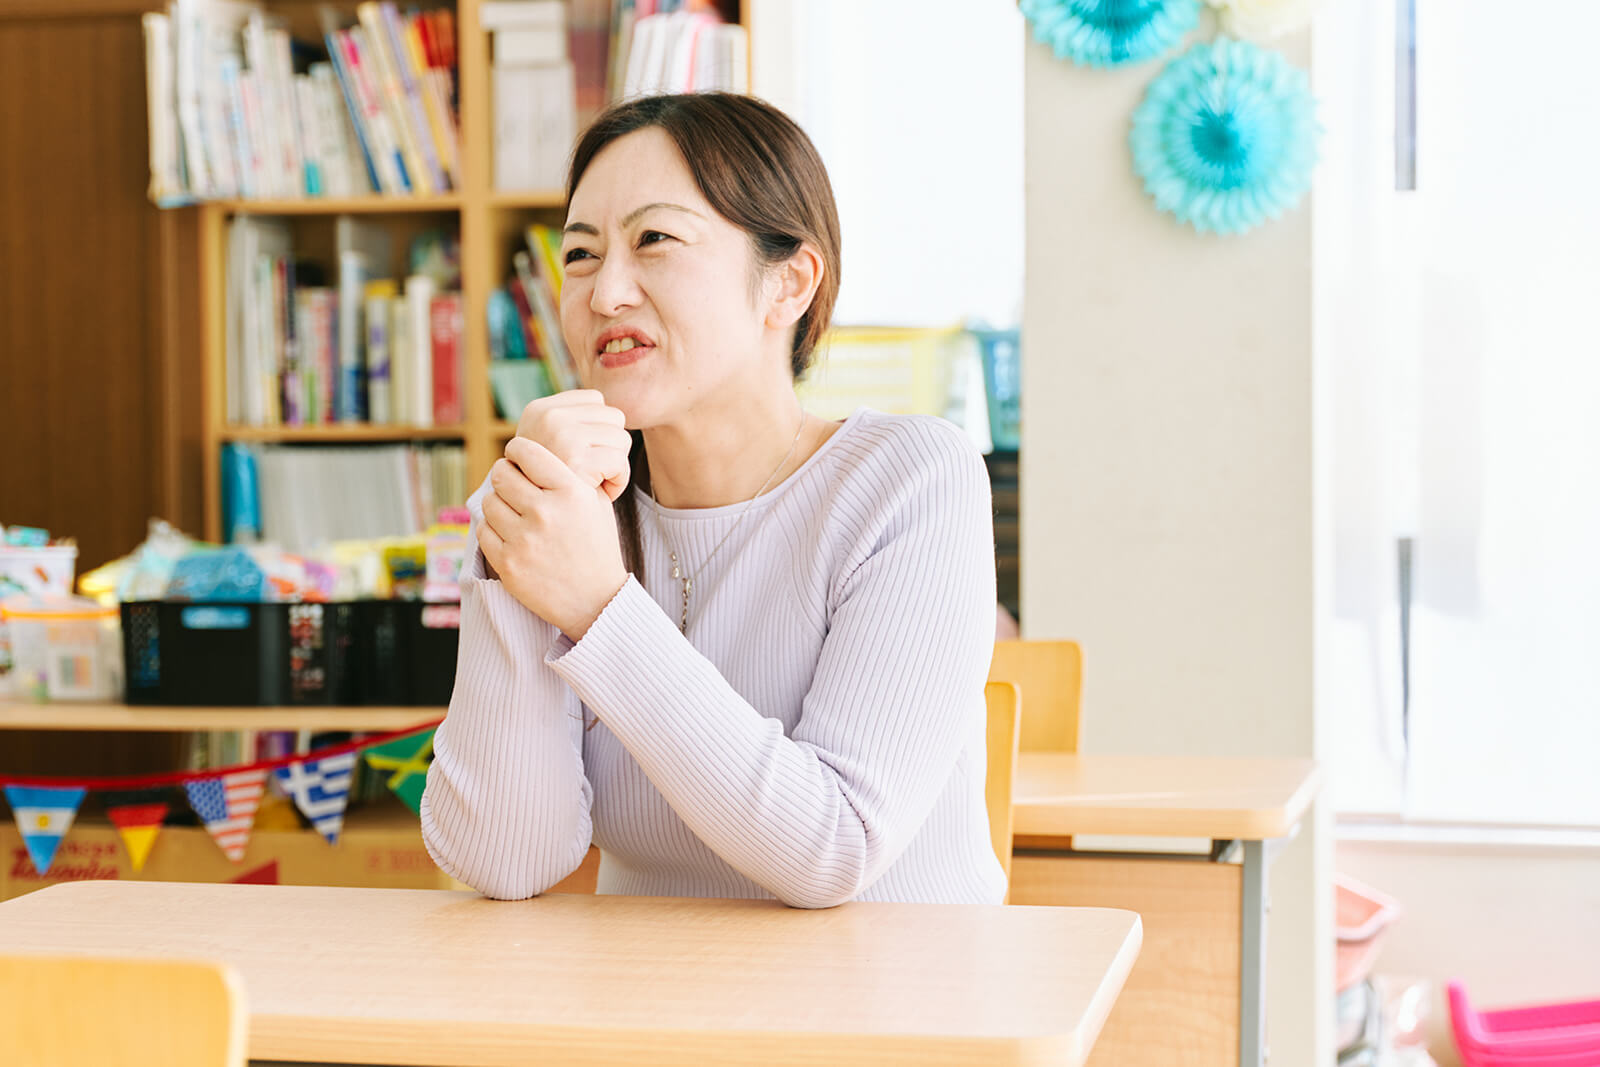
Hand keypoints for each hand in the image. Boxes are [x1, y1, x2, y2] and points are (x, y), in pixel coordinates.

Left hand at [479, 437, 627, 640]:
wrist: (596, 600)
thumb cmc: (595, 546)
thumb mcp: (594, 503)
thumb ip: (566, 475)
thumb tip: (528, 453)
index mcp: (571, 492)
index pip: (527, 452)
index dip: (517, 450)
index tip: (517, 457)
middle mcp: (545, 512)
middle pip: (502, 474)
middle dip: (505, 475)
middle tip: (511, 482)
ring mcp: (524, 539)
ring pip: (489, 502)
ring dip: (498, 503)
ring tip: (512, 510)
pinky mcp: (508, 563)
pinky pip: (484, 530)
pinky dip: (493, 529)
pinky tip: (509, 532)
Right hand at [515, 390, 632, 501]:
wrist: (536, 523)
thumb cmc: (549, 488)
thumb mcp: (549, 446)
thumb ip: (570, 423)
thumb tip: (605, 405)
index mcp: (540, 409)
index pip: (596, 399)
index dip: (599, 427)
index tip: (588, 452)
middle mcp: (549, 417)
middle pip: (614, 417)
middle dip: (611, 445)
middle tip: (595, 470)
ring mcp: (561, 437)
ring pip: (622, 438)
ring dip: (616, 465)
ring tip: (597, 481)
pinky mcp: (577, 460)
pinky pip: (620, 462)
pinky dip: (619, 481)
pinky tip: (603, 492)